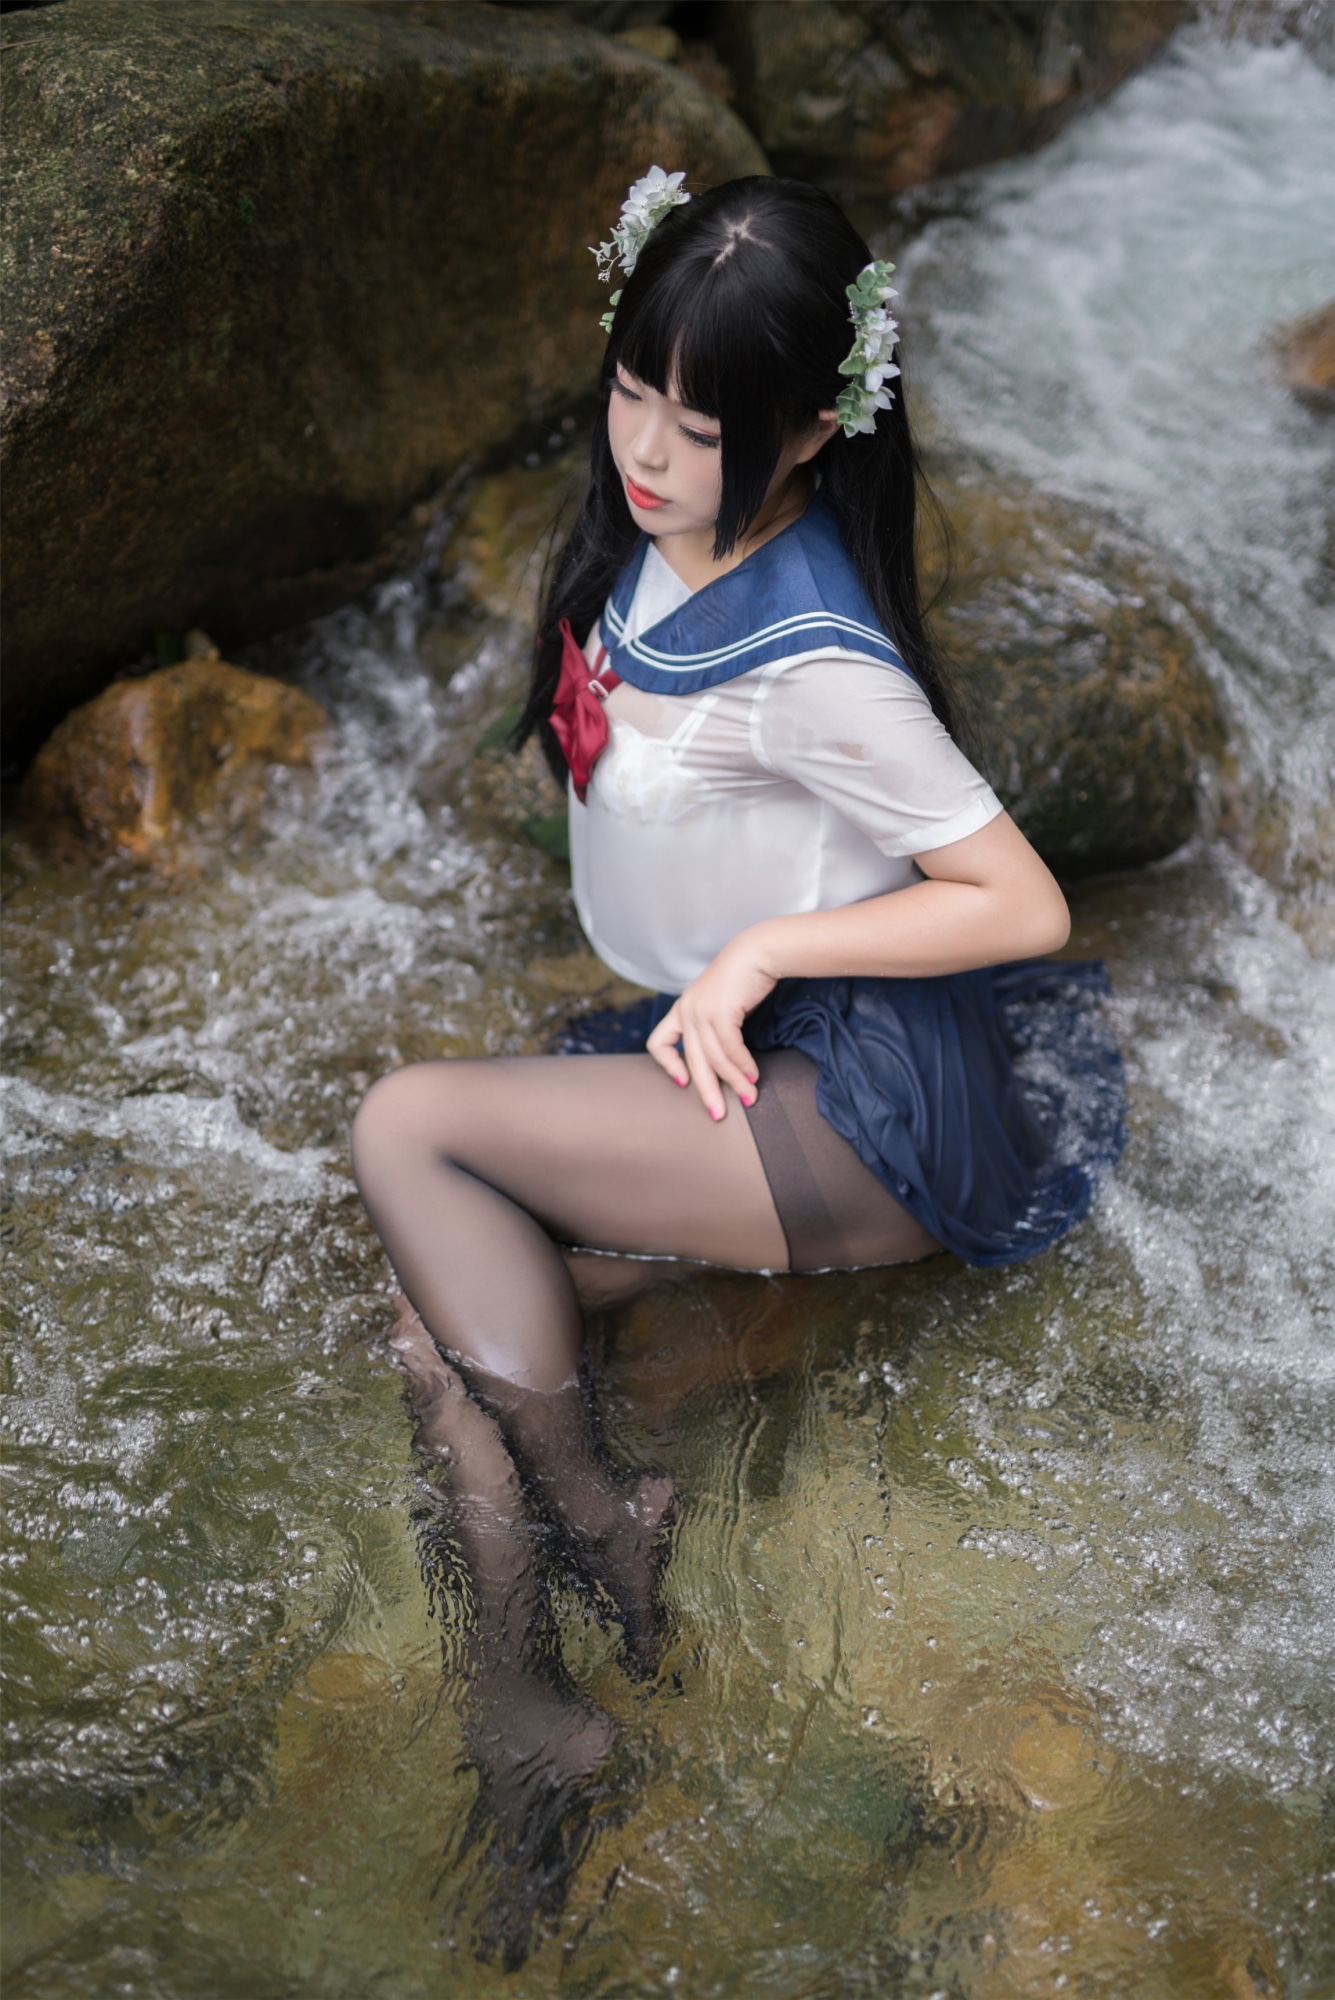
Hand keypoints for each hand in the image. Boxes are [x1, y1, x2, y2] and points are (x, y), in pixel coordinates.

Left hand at [646, 931, 777, 1119]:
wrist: (757, 952)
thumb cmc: (743, 980)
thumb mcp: (720, 1004)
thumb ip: (714, 1027)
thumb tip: (724, 1061)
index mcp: (681, 1009)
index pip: (658, 1042)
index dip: (668, 1065)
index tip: (683, 1082)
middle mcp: (686, 1010)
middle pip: (691, 1061)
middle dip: (706, 1091)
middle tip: (718, 1115)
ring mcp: (700, 1010)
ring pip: (714, 1058)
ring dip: (734, 1081)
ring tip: (750, 1096)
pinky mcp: (719, 1011)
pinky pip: (730, 1048)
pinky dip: (742, 1065)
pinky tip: (753, 1075)